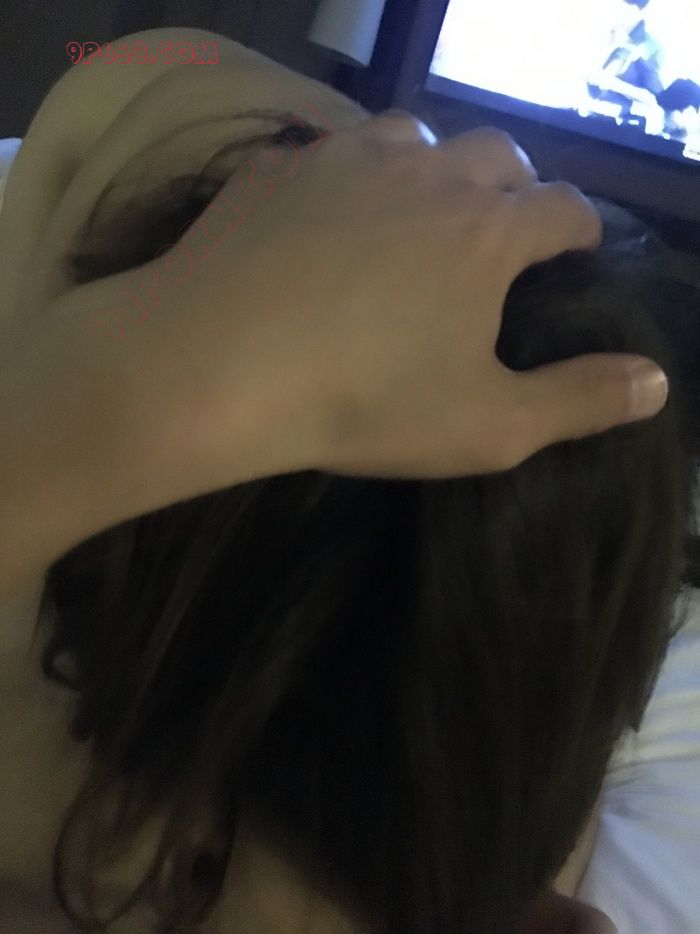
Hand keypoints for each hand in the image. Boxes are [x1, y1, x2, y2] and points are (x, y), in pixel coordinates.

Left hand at [89, 112, 668, 494]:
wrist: (216, 365)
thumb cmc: (363, 403)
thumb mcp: (489, 426)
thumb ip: (580, 401)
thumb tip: (656, 384)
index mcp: (488, 232)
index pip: (562, 208)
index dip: (579, 229)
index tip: (575, 250)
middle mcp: (427, 174)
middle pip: (496, 155)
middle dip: (514, 187)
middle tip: (502, 229)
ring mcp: (346, 159)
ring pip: (414, 136)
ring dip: (433, 167)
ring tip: (421, 209)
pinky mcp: (279, 167)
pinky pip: (330, 152)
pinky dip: (349, 176)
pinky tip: (330, 214)